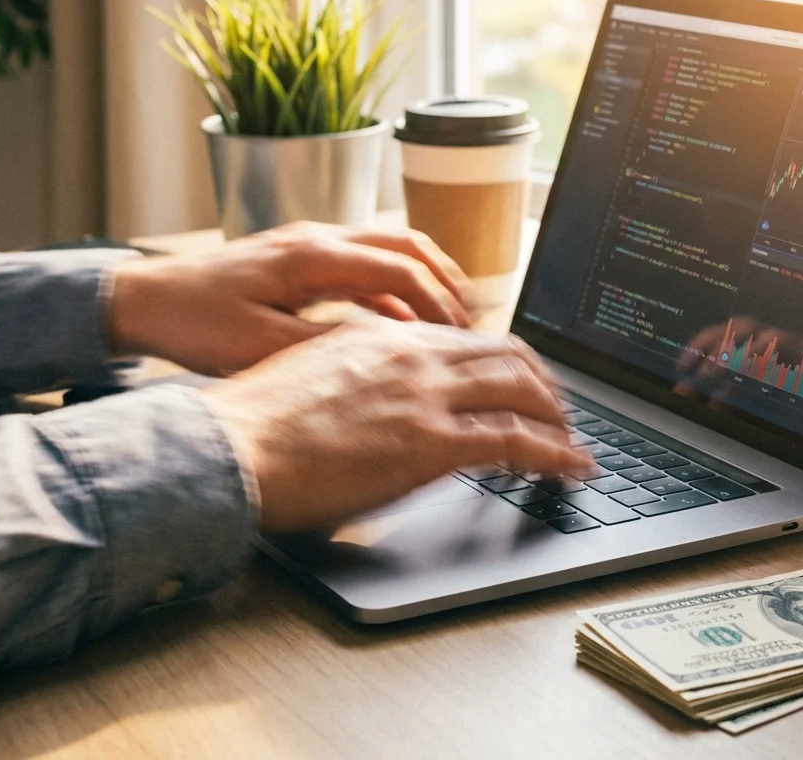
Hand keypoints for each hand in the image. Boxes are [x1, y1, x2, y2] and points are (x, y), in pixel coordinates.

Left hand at [108, 221, 473, 374]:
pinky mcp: (299, 259)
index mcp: (309, 257)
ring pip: (387, 249)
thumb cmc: (192, 323)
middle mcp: (315, 238)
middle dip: (447, 282)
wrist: (143, 301)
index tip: (462, 335)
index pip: (398, 267)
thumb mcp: (259, 349)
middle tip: (472, 324)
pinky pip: (363, 264)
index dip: (438, 301)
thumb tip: (383, 358)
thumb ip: (323, 350)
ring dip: (424, 281)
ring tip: (451, 322)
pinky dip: (394, 288)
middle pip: (405, 244)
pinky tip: (403, 325)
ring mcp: (308, 244)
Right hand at [202, 318, 591, 531]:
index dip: (503, 360)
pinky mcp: (432, 442)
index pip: (464, 337)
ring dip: (557, 416)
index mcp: (381, 335)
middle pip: (506, 354)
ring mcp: (425, 395)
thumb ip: (356, 376)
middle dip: (543, 382)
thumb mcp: (311, 377)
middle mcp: (411, 354)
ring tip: (572, 439)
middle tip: (558, 408)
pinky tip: (572, 468)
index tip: (516, 380)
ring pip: (521, 390)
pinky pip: (516, 441)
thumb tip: (379, 398)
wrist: (230, 449)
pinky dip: (556, 453)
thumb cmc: (253, 427)